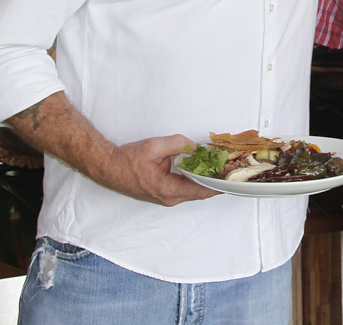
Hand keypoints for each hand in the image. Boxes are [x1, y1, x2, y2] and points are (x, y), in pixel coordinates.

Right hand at [97, 133, 218, 206]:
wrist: (109, 167)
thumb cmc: (128, 159)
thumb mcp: (156, 146)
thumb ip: (179, 144)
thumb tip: (196, 146)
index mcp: (168, 189)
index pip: (201, 190)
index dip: (218, 184)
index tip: (233, 179)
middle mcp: (169, 198)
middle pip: (199, 191)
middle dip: (214, 180)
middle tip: (229, 167)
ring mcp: (166, 197)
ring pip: (192, 190)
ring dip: (204, 179)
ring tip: (219, 166)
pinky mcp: (164, 193)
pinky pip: (185, 188)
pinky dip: (194, 179)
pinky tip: (201, 168)